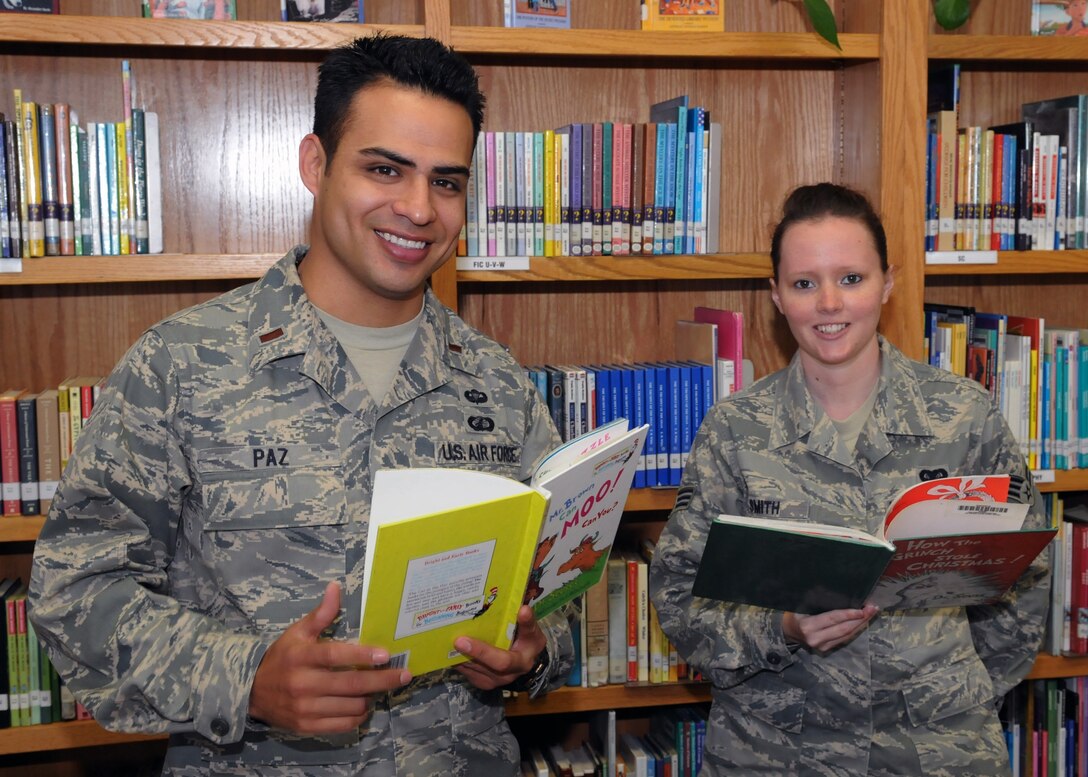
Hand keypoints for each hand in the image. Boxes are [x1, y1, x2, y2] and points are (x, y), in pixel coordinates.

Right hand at [248, 582, 411, 734]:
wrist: (251, 692)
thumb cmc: (282, 658)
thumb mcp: (297, 633)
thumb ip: (320, 614)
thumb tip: (336, 587)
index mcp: (302, 656)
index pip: (335, 656)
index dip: (362, 655)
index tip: (385, 655)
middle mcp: (304, 684)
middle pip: (350, 684)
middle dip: (382, 680)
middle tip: (404, 675)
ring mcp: (305, 708)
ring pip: (351, 706)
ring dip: (370, 697)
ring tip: (378, 687)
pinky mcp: (307, 726)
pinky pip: (343, 724)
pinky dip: (358, 715)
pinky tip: (363, 704)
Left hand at [453, 605, 545, 690]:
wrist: (525, 661)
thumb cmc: (528, 643)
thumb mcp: (533, 632)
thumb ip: (528, 622)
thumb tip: (523, 609)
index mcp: (520, 663)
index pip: (502, 661)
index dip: (483, 651)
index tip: (465, 640)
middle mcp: (506, 676)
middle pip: (483, 666)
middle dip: (467, 653)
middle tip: (455, 640)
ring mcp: (493, 681)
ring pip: (472, 669)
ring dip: (460, 656)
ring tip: (449, 640)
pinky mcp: (482, 682)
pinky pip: (467, 672)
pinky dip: (458, 660)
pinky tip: (451, 648)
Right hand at [781, 604, 878, 653]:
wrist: (787, 632)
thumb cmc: (794, 614)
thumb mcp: (801, 604)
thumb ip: (817, 600)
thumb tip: (838, 592)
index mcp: (808, 626)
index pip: (832, 619)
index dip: (848, 614)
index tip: (862, 609)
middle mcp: (816, 639)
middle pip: (843, 629)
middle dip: (860, 619)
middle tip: (872, 608)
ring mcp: (822, 646)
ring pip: (846, 635)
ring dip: (860, 624)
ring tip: (871, 613)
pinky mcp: (826, 649)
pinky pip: (844, 638)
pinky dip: (854, 630)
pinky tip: (862, 622)